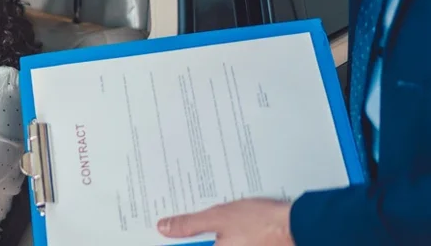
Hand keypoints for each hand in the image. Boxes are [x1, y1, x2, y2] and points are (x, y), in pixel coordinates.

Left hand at [158, 198, 294, 245]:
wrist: (299, 225)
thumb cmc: (262, 222)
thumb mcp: (219, 217)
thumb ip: (189, 224)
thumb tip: (164, 227)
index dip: (175, 240)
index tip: (162, 230)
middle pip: (201, 244)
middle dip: (191, 235)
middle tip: (179, 220)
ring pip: (215, 243)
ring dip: (207, 234)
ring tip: (205, 218)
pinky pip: (228, 242)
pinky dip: (222, 234)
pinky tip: (225, 222)